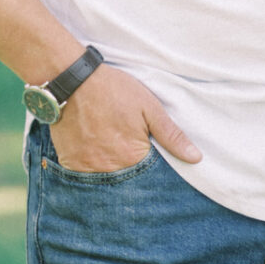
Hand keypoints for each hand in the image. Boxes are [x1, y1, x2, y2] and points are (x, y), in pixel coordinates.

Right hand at [49, 64, 200, 169]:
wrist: (70, 80)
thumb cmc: (113, 90)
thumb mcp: (148, 107)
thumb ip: (171, 135)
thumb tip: (195, 158)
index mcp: (133, 157)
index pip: (152, 178)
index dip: (154, 171)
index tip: (151, 160)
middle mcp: (109, 169)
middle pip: (128, 183)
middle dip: (132, 174)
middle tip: (126, 151)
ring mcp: (86, 169)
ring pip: (106, 182)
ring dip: (112, 173)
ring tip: (111, 152)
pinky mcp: (69, 164)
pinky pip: (84, 178)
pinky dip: (92, 170)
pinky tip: (96, 154)